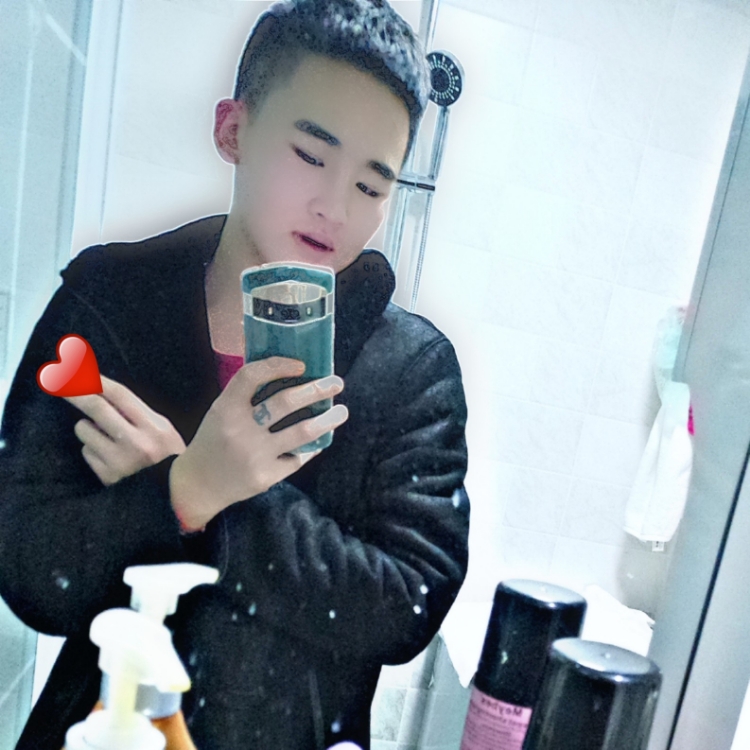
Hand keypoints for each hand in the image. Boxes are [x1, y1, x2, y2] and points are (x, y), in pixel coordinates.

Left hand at [64, 375, 186, 485]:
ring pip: (84, 430)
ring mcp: (119, 461)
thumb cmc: (168, 456)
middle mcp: (136, 443)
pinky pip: (86, 453)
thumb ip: (137, 413)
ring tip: (107, 437)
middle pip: (97, 408)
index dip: (98, 380)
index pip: (121, 396)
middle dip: (75, 392)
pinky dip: (93, 450)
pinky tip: (110, 457)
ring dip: (90, 429)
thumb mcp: (163, 429)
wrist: (174, 495)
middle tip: (58, 381)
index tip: (80, 370)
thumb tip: (102, 392)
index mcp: (154, 427)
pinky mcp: (107, 478)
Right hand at [169, 357, 347, 529]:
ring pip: (302, 431)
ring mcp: (254, 455)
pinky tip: (320, 440)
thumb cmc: (215, 441)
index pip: (250, 376)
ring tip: (341, 411)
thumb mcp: (220, 413)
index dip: (277, 366)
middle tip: (337, 382)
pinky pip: (297, 458)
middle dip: (317, 389)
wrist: (198, 485)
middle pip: (286, 402)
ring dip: (327, 419)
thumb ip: (246, 397)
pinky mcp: (266, 476)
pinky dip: (310, 448)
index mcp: (224, 408)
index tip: (301, 364)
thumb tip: (291, 374)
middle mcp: (239, 430)